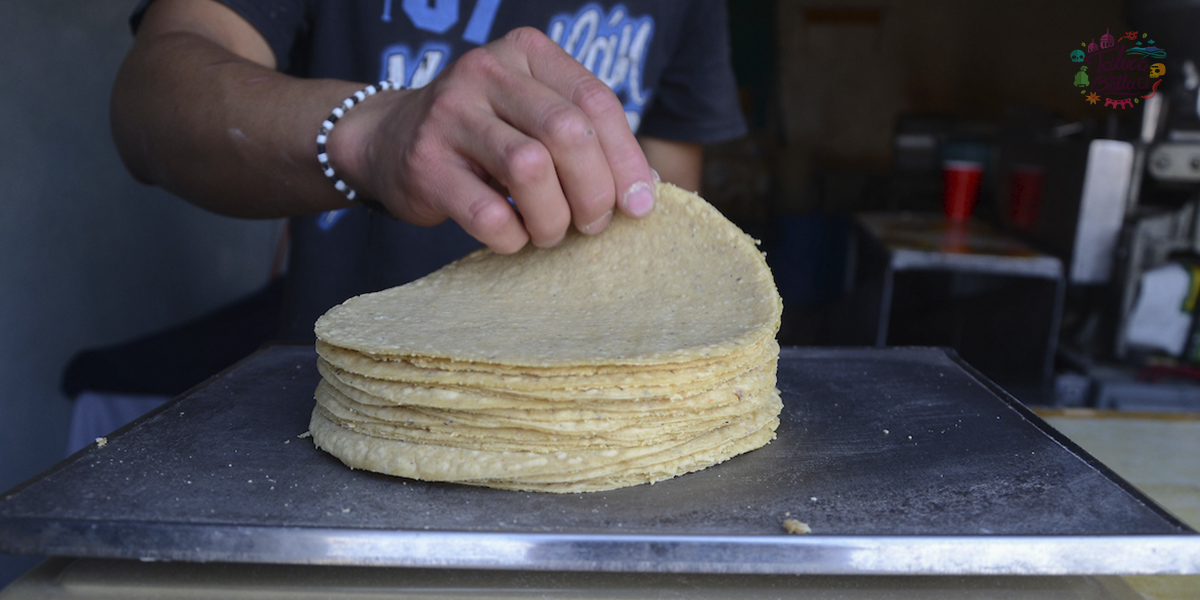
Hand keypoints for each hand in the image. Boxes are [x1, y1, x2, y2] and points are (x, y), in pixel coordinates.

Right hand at [328, 27, 656, 253]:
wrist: (388, 142)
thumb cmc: (484, 138)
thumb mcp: (533, 118)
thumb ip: (586, 141)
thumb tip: (644, 191)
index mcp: (526, 53)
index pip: (594, 101)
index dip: (626, 158)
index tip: (640, 204)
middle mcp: (486, 71)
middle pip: (566, 132)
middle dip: (594, 190)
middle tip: (594, 223)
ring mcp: (449, 114)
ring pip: (528, 168)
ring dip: (554, 217)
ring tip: (552, 231)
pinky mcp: (424, 163)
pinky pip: (487, 212)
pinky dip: (512, 238)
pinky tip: (513, 237)